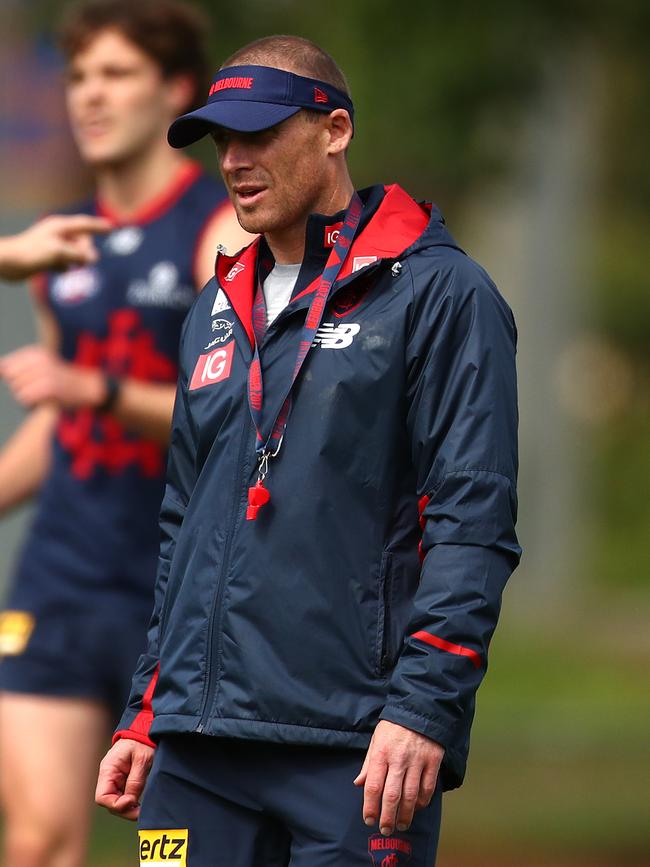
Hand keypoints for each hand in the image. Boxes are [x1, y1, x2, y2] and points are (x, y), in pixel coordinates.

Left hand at [0, 214, 110, 280]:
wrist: (7, 264)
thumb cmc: (30, 253)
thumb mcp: (58, 252)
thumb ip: (78, 254)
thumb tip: (94, 258)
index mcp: (59, 226)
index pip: (85, 224)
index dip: (99, 227)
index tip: (113, 227)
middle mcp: (57, 234)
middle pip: (83, 241)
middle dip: (84, 252)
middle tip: (78, 262)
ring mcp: (53, 245)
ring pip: (75, 253)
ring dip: (75, 261)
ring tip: (64, 266)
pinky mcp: (48, 257)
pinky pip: (66, 261)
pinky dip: (65, 267)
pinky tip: (56, 271)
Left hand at [0, 345, 105, 408]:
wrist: (87, 388)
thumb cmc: (60, 380)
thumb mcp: (40, 367)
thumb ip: (17, 367)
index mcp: (36, 353)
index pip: (6, 365)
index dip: (12, 376)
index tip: (25, 380)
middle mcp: (40, 360)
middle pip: (10, 378)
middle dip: (18, 386)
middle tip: (36, 388)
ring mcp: (45, 373)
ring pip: (16, 389)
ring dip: (24, 396)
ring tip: (40, 395)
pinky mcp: (48, 387)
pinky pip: (24, 398)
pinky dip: (29, 403)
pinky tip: (41, 401)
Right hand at [95, 738, 154, 820]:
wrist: (145, 730)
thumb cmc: (142, 741)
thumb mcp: (142, 759)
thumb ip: (135, 780)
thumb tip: (130, 801)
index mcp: (108, 769)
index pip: (102, 797)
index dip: (115, 804)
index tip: (132, 802)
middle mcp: (109, 777)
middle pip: (109, 803)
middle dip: (124, 810)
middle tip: (139, 813)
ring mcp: (115, 780)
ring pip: (116, 802)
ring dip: (128, 809)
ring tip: (141, 811)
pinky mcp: (123, 781)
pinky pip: (123, 797)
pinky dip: (131, 803)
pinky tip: (140, 805)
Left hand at [354, 720, 443, 835]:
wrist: (419, 710)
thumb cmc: (393, 727)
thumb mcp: (376, 740)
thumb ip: (368, 764)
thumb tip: (358, 784)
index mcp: (381, 753)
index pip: (373, 786)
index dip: (370, 806)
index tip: (369, 820)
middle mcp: (398, 759)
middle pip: (392, 795)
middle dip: (387, 817)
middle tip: (385, 830)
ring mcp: (417, 761)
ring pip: (411, 796)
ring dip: (406, 814)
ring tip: (401, 825)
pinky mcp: (433, 761)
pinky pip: (428, 787)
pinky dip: (423, 801)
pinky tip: (418, 808)